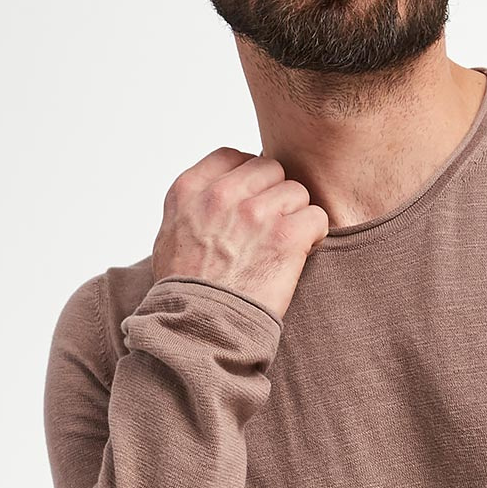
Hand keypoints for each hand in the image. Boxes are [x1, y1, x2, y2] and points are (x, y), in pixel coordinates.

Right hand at [151, 147, 329, 322]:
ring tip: (281, 246)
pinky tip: (299, 254)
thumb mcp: (169, 236)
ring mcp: (255, 213)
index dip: (250, 178)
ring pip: (297, 191)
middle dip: (275, 196)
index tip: (251, 202)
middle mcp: (221, 195)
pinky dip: (314, 236)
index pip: (234, 156)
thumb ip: (194, 205)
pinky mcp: (285, 237)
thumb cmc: (185, 292)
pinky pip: (317, 217)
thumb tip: (221, 191)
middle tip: (269, 229)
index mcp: (189, 190)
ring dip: (295, 217)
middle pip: (270, 169)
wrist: (198, 331)